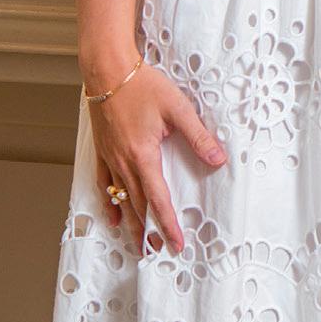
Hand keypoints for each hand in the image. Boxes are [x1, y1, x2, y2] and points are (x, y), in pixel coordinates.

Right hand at [90, 66, 225, 250]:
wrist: (107, 69)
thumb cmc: (141, 85)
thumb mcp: (177, 108)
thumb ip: (198, 136)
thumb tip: (218, 159)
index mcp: (143, 155)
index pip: (158, 199)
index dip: (167, 224)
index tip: (176, 244)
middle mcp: (124, 162)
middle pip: (137, 205)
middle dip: (148, 231)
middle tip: (156, 252)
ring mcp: (110, 157)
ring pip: (120, 199)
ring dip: (130, 223)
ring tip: (136, 244)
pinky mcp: (102, 150)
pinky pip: (103, 183)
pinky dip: (109, 202)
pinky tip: (112, 215)